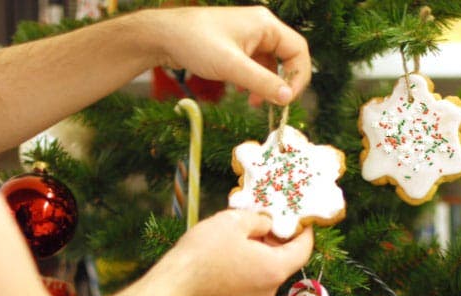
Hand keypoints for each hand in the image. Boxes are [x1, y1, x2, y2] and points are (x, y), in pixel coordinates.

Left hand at [147, 6, 310, 104]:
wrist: (162, 36)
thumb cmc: (195, 44)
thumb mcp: (232, 67)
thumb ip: (262, 83)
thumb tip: (287, 98)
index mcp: (265, 25)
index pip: (298, 50)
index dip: (298, 76)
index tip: (287, 99)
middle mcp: (260, 27)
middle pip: (286, 57)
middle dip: (280, 82)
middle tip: (271, 104)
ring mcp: (247, 36)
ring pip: (269, 63)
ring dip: (265, 84)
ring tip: (253, 102)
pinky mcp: (235, 45)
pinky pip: (254, 64)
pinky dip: (252, 80)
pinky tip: (240, 91)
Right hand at [157, 209, 312, 295]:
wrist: (174, 286)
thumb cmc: (204, 253)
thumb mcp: (234, 222)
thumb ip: (259, 220)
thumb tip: (267, 224)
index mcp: (275, 269)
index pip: (303, 249)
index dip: (304, 230)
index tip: (299, 215)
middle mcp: (270, 287)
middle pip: (286, 258)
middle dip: (279, 235)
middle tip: (267, 214)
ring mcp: (254, 295)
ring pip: (268, 265)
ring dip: (263, 245)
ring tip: (246, 225)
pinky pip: (254, 273)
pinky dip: (252, 257)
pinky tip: (234, 242)